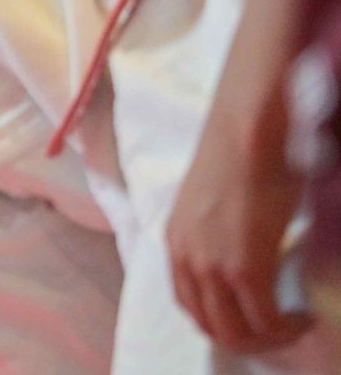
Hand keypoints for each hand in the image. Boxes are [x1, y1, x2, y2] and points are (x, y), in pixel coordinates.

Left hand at [166, 79, 312, 353]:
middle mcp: (186, 259)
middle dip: (245, 338)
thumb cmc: (236, 159)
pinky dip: (285, 329)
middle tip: (276, 332)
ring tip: (291, 328)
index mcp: (175, 243)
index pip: (188, 303)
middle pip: (210, 325)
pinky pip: (264, 320)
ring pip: (235, 331)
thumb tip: (238, 251)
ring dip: (267, 339)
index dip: (220, 320)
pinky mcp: (244, 270)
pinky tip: (301, 319)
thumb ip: (214, 236)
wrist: (244, 137)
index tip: (249, 319)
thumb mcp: (209, 206)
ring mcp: (212, 267)